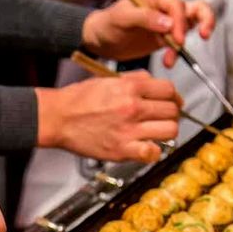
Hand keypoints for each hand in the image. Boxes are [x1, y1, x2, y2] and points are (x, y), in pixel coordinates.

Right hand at [36, 71, 179, 161]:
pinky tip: (147, 147)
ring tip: (158, 132)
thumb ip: (134, 79)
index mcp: (130, 88)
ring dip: (167, 131)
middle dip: (172, 113)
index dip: (174, 96)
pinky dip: (153, 151)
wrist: (58, 118)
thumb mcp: (107, 80)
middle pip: (172, 110)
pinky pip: (152, 153)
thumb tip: (153, 82)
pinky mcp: (122, 149)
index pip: (168, 90)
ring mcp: (129, 130)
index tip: (172, 102)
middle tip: (165, 117)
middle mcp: (132, 107)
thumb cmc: (78, 100)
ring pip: (170, 130)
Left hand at [82, 0, 215, 66]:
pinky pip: (181, 42)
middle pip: (196, 8)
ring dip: (185, 44)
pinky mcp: (167, 36)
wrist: (101, 40)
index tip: (177, 40)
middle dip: (200, 24)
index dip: (180, 22)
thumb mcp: (122, 18)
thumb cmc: (108, 24)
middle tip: (199, 38)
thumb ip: (144, 18)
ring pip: (192, 25)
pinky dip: (177, 53)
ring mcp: (168, 20)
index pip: (177, 5)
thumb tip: (168, 24)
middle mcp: (165, 5)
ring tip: (169, 61)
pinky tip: (168, 61)